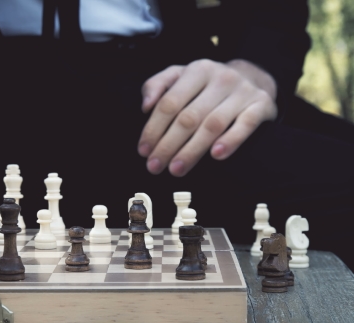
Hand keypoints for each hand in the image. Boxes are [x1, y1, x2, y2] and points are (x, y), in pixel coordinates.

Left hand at [138, 59, 277, 175]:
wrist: (253, 77)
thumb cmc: (206, 84)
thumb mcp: (180, 76)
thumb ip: (156, 85)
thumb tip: (145, 106)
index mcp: (197, 70)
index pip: (169, 103)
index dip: (154, 129)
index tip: (144, 151)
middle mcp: (220, 78)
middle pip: (189, 117)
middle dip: (168, 145)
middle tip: (155, 166)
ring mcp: (243, 91)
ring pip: (213, 125)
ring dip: (192, 150)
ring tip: (177, 168)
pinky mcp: (262, 105)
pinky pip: (245, 125)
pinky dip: (230, 141)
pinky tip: (216, 155)